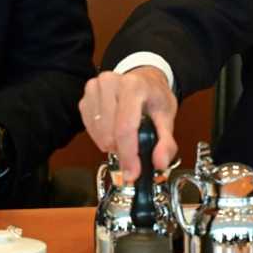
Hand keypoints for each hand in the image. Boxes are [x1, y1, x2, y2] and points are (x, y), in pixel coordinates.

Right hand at [79, 67, 177, 181]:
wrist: (142, 79)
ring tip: (125, 137)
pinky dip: (101, 137)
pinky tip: (113, 131)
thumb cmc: (153, 95)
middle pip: (109, 132)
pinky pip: (89, 129)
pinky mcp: (85, 98)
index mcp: (133, 86)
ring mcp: (94, 89)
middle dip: (121, 151)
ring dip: (110, 144)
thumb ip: (166, 142)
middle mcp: (110, 83)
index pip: (125, 127)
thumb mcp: (167, 116)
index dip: (128, 155)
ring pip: (98, 133)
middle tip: (133, 154)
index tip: (132, 173)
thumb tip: (160, 162)